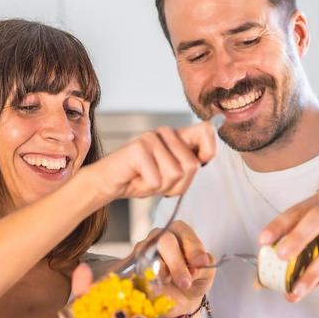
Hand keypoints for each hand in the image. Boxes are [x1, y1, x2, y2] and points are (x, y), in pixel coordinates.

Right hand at [87, 121, 216, 200]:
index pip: (207, 130)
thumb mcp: (171, 176)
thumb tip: (200, 161)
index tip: (199, 163)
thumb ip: (187, 166)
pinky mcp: (139, 147)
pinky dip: (147, 187)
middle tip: (160, 182)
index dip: (210, 149)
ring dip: (161, 187)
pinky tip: (136, 179)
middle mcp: (165, 133)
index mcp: (177, 136)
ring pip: (175, 174)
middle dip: (179, 184)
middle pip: (192, 165)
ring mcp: (151, 138)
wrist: (108, 183)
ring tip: (146, 179)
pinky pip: (156, 180)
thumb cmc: (141, 179)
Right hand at [126, 221, 214, 315]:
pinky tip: (157, 286)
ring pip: (148, 253)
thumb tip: (194, 268)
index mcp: (180, 233)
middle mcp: (159, 237)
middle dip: (176, 263)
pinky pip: (136, 268)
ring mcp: (143, 250)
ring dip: (161, 271)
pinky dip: (147, 278)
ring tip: (170, 283)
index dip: (193, 247)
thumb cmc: (194, 281)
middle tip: (185, 282)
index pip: (184, 232)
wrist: (181, 302)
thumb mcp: (206, 275)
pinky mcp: (132, 266)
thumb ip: (203, 268)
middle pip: (164, 240)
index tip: (201, 263)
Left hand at [259, 192, 318, 301]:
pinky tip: (315, 286)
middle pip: (317, 220)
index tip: (263, 240)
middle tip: (280, 257)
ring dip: (312, 271)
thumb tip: (261, 280)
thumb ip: (294, 249)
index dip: (279, 225)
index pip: (296, 210)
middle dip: (297, 239)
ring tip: (296, 290)